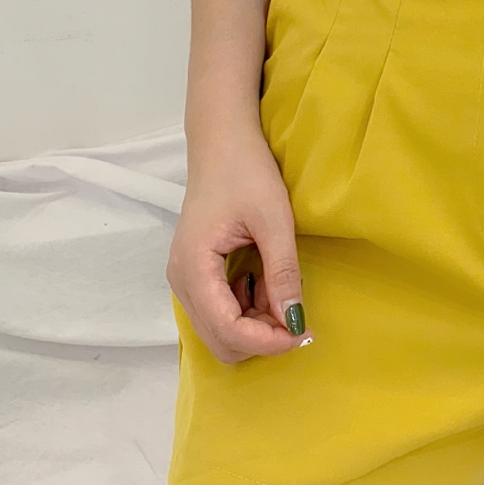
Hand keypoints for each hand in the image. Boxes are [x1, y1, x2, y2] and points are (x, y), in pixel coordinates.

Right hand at [167, 129, 309, 364]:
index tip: (302, 332)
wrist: (222, 143)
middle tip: (296, 317)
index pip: (227, 330)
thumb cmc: (246, 172)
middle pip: (219, 341)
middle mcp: (181, 282)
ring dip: (255, 325)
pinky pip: (219, 312)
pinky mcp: (196, 274)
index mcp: (193, 268)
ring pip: (220, 331)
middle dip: (260, 338)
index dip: (266, 341)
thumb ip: (283, 272)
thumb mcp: (273, 219)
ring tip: (282, 292)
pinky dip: (247, 310)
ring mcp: (185, 279)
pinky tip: (266, 283)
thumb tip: (295, 320)